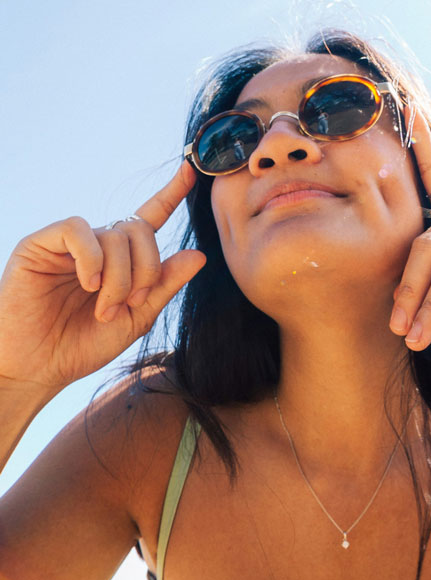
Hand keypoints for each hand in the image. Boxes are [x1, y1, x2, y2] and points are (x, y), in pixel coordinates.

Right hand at [0, 162, 205, 390]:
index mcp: (121, 261)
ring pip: (114, 235)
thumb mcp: (137, 317)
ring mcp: (69, 244)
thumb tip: (200, 255)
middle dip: (146, 270)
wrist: (39, 366)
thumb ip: (165, 286)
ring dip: (119, 279)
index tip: (191, 170)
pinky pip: (79, 230)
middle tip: (132, 303)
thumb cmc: (83, 344)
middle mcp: (97, 246)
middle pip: (140, 230)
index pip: (149, 219)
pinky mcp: (41, 243)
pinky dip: (92, 259)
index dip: (170, 194)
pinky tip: (88, 284)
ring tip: (104, 308)